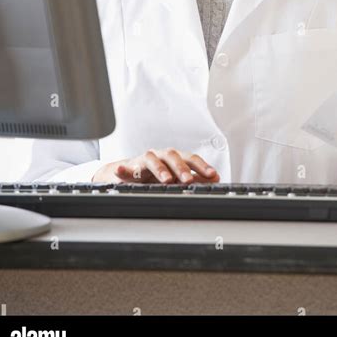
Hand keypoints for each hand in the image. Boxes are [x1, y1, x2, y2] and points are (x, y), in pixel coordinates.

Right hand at [92, 148, 219, 183]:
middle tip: (188, 180)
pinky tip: (120, 170)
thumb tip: (215, 179)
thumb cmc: (156, 173)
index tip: (213, 175)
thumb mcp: (176, 176)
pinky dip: (123, 169)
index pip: (191, 159)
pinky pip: (126, 168)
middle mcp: (162, 155)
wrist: (130, 172)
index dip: (202, 166)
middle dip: (182, 169)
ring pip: (153, 160)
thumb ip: (195, 177)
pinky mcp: (129, 168)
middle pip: (173, 157)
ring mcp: (145, 160)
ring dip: (160, 169)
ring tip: (166, 179)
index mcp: (175, 157)